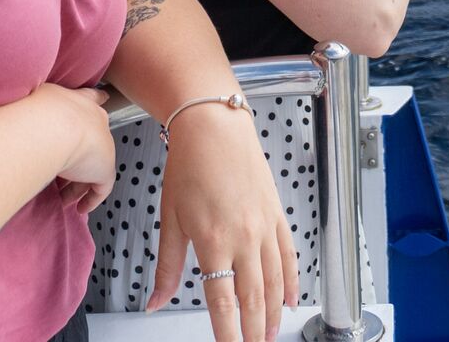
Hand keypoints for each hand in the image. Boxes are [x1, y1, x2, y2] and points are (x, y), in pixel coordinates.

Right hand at [30, 83, 113, 212]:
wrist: (54, 126)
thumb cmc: (36, 111)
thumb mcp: (30, 101)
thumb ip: (29, 109)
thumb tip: (10, 115)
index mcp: (78, 101)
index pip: (91, 100)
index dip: (94, 104)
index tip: (103, 99)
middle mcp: (94, 120)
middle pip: (94, 138)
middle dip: (82, 154)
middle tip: (66, 169)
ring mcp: (102, 146)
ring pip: (94, 167)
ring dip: (78, 183)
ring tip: (63, 196)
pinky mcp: (104, 169)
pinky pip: (101, 188)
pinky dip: (90, 199)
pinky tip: (80, 208)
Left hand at [150, 103, 297, 340]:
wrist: (215, 126)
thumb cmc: (190, 165)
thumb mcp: (171, 220)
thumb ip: (168, 267)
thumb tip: (155, 301)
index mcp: (214, 240)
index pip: (222, 301)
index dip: (227, 332)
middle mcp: (244, 236)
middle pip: (254, 297)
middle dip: (255, 330)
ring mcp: (265, 226)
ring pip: (276, 281)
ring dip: (275, 312)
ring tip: (271, 333)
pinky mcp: (277, 214)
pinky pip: (289, 255)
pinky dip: (292, 280)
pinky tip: (291, 298)